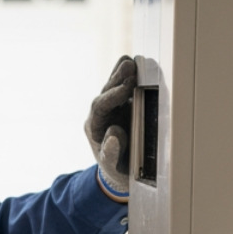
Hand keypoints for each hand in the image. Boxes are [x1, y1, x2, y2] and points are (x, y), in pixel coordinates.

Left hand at [85, 55, 135, 198]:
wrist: (119, 171)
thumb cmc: (116, 169)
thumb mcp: (113, 166)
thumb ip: (111, 152)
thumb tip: (114, 134)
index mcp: (94, 127)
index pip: (100, 107)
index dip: (112, 96)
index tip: (126, 88)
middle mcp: (101, 114)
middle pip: (106, 92)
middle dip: (117, 79)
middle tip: (129, 66)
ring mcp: (112, 108)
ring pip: (114, 87)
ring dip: (122, 74)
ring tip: (132, 61)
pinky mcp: (124, 106)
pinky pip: (124, 88)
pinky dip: (130, 77)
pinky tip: (138, 65)